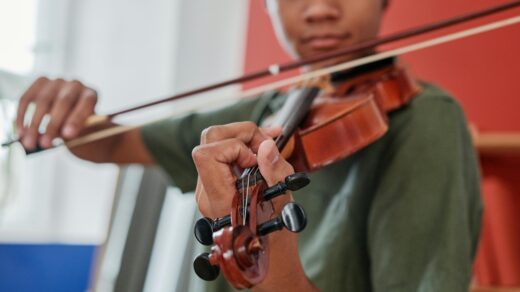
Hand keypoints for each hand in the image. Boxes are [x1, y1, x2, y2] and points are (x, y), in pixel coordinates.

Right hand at [16, 77, 97, 149]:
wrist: (71, 114)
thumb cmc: (79, 126)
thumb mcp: (83, 132)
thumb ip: (71, 134)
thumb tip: (45, 139)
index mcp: (91, 95)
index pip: (86, 102)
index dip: (77, 118)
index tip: (67, 135)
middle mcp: (75, 85)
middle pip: (64, 101)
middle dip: (53, 125)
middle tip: (44, 144)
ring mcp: (57, 82)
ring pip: (43, 101)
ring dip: (34, 124)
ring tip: (29, 143)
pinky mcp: (40, 84)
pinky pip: (27, 99)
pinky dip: (22, 117)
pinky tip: (21, 133)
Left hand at [191, 121, 317, 290]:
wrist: (265, 260)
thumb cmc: (274, 239)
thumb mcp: (283, 204)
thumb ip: (275, 171)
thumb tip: (266, 145)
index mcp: (219, 199)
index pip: (206, 154)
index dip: (234, 147)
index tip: (256, 159)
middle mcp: (206, 192)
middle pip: (209, 140)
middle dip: (241, 133)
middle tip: (266, 144)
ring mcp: (208, 187)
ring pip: (215, 143)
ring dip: (243, 138)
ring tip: (269, 144)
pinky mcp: (215, 184)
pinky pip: (222, 155)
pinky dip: (242, 147)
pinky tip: (262, 151)